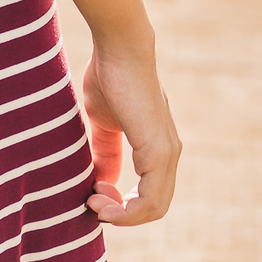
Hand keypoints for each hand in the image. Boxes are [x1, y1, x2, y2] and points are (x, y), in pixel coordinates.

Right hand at [83, 39, 180, 225]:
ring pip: (154, 207)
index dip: (122, 203)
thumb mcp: (104, 122)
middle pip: (154, 206)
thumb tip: (101, 180)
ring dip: (121, 214)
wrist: (120, 47)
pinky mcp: (160, 151)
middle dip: (120, 212)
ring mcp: (168, 152)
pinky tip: (100, 197)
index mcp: (158, 145)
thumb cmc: (109, 76)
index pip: (150, 192)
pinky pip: (151, 199)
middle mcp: (170, 152)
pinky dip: (126, 211)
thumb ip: (106, 151)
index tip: (92, 191)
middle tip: (91, 200)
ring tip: (92, 200)